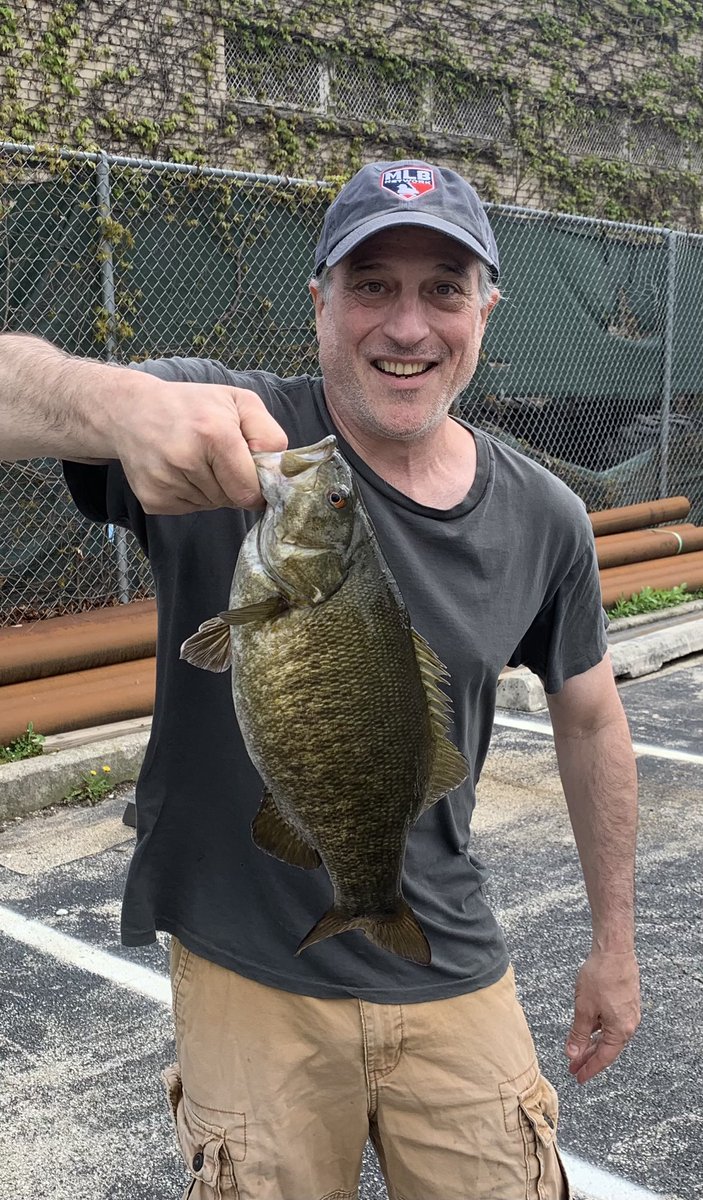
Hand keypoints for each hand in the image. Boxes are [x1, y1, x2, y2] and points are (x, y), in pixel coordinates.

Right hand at [113, 380, 287, 513]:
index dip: (257, 486)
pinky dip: (192, 495)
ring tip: (194, 458)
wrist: (131, 410)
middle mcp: (187, 460)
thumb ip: (268, 434)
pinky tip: (179, 470)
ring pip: (212, 505)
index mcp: (215, 435)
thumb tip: (279, 472)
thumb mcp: (238, 402)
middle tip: (217, 457)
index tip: (252, 472)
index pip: (250, 490)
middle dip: (233, 484)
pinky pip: (190, 509)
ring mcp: (166, 482)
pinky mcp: (152, 499)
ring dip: (213, 489)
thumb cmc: (193, 405)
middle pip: (232, 500)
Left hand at [565, 949, 640, 1083]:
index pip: (604, 1058)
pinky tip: (587, 1030)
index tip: (578, 1078)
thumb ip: (578, 1034)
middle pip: (607, 1048)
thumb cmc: (600, 977)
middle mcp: (629, 1024)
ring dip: (592, 1043)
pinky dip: (598, 1030)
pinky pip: (611, 1023)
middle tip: (574, 1068)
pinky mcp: (625, 1001)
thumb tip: (573, 1055)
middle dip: (589, 1058)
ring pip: (608, 1035)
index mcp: (621, 1030)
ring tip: (577, 1051)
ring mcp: (628, 1013)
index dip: (590, 1069)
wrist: (614, 950)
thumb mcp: (584, 1009)